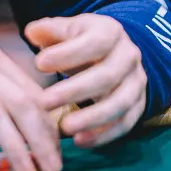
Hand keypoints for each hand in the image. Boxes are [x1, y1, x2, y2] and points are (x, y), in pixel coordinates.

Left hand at [27, 14, 147, 148]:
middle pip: (107, 76)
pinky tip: (81, 141)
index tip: (39, 64)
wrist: (116, 53)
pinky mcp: (139, 106)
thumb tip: (31, 33)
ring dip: (92, 118)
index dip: (68, 54)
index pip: (94, 43)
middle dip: (75, 91)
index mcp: (111, 32)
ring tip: (65, 128)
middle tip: (45, 102)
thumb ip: (49, 31)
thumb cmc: (82, 42)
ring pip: (120, 103)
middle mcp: (129, 57)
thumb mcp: (68, 29)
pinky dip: (104, 135)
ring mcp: (136, 83)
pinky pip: (126, 123)